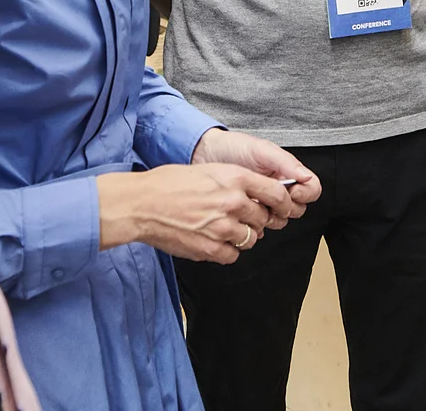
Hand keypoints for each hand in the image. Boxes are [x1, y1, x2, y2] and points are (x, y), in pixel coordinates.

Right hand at [97, 162, 291, 263]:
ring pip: (250, 239)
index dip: (282, 203)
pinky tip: (212, 241)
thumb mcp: (209, 171)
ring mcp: (223, 227)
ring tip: (222, 230)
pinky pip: (233, 255)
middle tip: (239, 218)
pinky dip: (226, 251)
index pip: (276, 194)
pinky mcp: (211, 248)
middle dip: (255, 221)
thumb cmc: (169, 184)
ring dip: (241, 236)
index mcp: (235, 178)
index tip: (281, 208)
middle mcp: (233, 202)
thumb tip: (256, 194)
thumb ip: (236, 182)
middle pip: (263, 219)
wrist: (142, 204)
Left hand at [192, 128, 322, 223]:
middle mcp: (279, 189)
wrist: (205, 155)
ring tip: (253, 204)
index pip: (311, 190)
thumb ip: (286, 162)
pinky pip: (261, 228)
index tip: (290, 191)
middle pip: (298, 209)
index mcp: (287, 173)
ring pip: (281, 220)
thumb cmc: (234, 148)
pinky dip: (255, 224)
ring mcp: (264, 203)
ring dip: (270, 217)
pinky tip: (243, 213)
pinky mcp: (248, 214)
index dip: (305, 194)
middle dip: (286, 207)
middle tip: (268, 199)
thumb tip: (307, 177)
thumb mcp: (261, 150)